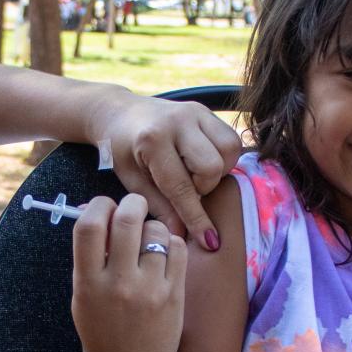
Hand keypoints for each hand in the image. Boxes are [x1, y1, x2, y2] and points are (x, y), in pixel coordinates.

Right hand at [70, 194, 186, 351]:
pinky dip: (171, 243)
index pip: (90, 225)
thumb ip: (89, 255)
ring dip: (152, 228)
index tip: (104, 209)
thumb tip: (95, 208)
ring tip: (147, 242)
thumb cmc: (101, 330)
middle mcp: (119, 284)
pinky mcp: (175, 296)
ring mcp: (150, 290)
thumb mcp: (82, 295)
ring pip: (157, 231)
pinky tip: (163, 255)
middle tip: (133, 208)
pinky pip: (179, 248)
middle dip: (131, 203)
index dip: (98, 206)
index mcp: (88, 282)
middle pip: (128, 218)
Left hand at [89, 90, 241, 250]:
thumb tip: (182, 235)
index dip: (196, 217)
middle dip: (204, 187)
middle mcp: (178, 121)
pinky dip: (223, 158)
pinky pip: (231, 140)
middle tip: (185, 188)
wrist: (120, 113)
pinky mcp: (206, 110)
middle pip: (212, 166)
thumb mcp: (132, 181)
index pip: (181, 186)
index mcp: (153, 140)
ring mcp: (196, 112)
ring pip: (229, 150)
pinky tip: (202, 162)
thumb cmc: (122, 150)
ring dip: (217, 171)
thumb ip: (159, 206)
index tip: (209, 240)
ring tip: (194, 174)